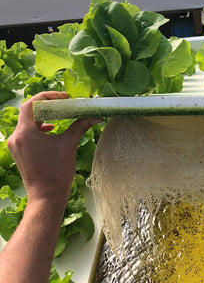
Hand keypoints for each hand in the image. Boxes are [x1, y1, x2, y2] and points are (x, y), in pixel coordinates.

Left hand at [7, 91, 102, 205]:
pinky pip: (28, 132)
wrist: (46, 196)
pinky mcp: (20, 151)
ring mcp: (16, 145)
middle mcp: (16, 137)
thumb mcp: (69, 145)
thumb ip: (80, 126)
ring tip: (61, 114)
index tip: (64, 97)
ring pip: (28, 122)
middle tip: (64, 102)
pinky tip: (52, 129)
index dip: (47, 97)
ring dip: (44, 116)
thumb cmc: (56, 172)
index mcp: (25, 133)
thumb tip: (95, 116)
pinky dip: (40, 127)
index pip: (31, 104)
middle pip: (29, 111)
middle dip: (47, 105)